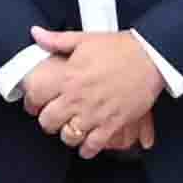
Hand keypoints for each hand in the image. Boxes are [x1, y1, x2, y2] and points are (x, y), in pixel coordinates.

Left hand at [22, 27, 170, 154]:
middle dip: (48, 122)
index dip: (32, 102)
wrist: (151, 58)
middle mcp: (77, 98)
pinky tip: (87, 144)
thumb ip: (57, 40)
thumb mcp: (85, 39)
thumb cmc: (119, 47)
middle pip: (48, 122)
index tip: (35, 103)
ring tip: (71, 130)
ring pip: (68, 137)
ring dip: (67, 135)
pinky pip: (92, 146)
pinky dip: (87, 149)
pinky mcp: (112, 124)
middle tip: (54, 118)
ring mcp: (94, 114)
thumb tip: (36, 33)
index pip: (36, 96)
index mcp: (68, 77)